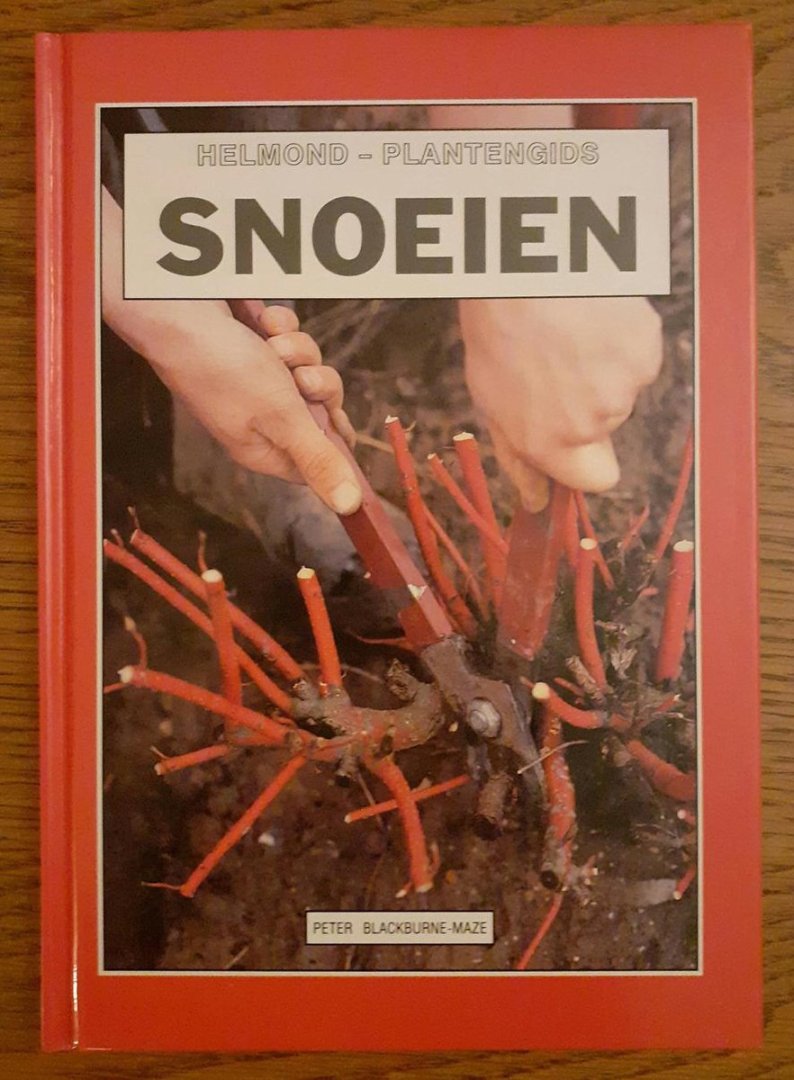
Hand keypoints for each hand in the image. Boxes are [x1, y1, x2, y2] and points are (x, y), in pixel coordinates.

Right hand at [101, 188, 361, 515]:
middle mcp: (263, 418)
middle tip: (299, 379)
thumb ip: (317, 460)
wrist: (177, 310)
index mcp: (266, 448)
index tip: (333, 418)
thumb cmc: (224, 370)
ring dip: (298, 350)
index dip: (333, 440)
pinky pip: (288, 337)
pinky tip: (259, 323)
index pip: (317, 460)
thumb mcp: (281, 420)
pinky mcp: (254, 344)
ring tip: (270, 345)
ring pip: (309, 367)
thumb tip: (349, 507)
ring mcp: (259, 379)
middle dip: (317, 384)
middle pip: (321, 409)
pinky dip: (278, 327)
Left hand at [459, 296, 662, 509]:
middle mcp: (594, 422)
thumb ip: (519, 456)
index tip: (578, 441)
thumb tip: (536, 500)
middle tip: (558, 363)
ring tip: (571, 332)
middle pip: (607, 424)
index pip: (597, 480)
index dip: (589, 461)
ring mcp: (625, 385)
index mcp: (552, 443)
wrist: (525, 269)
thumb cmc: (497, 330)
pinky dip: (622, 338)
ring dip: (603, 366)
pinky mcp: (646, 347)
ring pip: (623, 386)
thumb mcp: (490, 401)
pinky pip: (639, 353)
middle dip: (588, 401)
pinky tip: (593, 316)